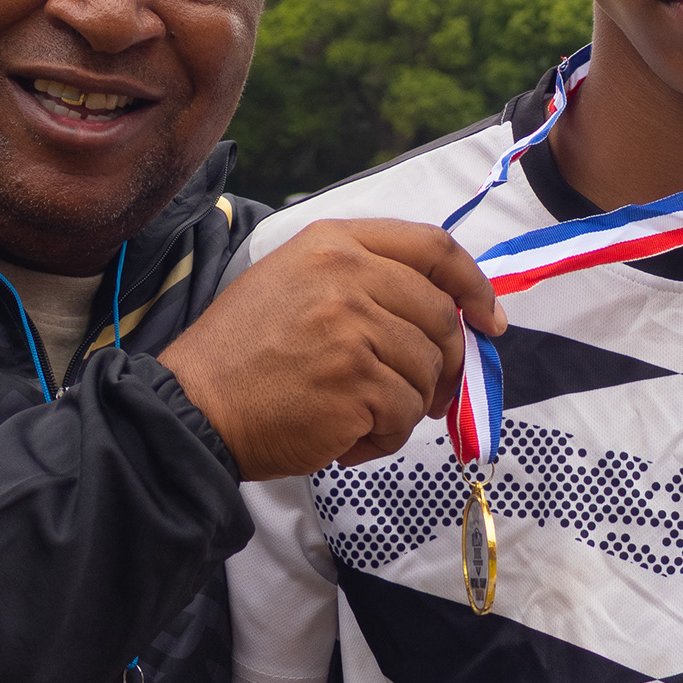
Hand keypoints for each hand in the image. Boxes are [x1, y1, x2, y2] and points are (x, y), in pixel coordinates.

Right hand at [161, 220, 505, 479]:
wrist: (193, 409)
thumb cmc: (242, 358)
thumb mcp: (294, 284)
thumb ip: (363, 281)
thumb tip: (446, 312)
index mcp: (333, 243)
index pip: (433, 247)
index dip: (473, 285)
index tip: (490, 319)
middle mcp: (346, 275)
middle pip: (441, 315)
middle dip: (444, 363)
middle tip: (425, 395)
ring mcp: (353, 327)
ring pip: (426, 371)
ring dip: (402, 407)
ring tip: (354, 417)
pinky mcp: (356, 381)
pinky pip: (405, 414)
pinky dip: (382, 437)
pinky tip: (344, 438)